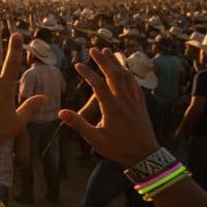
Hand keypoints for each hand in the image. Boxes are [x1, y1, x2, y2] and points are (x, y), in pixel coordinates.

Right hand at [58, 48, 159, 167]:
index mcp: (112, 108)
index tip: (78, 64)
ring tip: (109, 53)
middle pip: (114, 75)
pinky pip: (135, 85)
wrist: (146, 156)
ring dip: (116, 63)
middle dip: (103, 61)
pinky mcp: (141, 105)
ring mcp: (135, 102)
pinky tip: (126, 70)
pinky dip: (129, 74)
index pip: (98, 85)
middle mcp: (124, 101)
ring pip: (126, 77)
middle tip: (94, 49)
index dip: (87, 73)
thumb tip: (60, 112)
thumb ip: (78, 124)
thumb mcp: (95, 139)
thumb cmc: (118, 149)